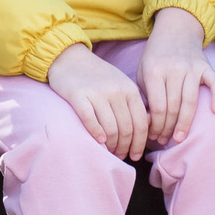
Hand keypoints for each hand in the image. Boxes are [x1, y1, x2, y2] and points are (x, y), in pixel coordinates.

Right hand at [48, 43, 150, 160]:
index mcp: (130, 90)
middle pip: (126, 129)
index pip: (141, 123)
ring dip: (111, 145)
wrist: (70, 58)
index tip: (135, 155)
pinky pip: (90, 120)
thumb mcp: (120, 84)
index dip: (140, 143)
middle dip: (125, 147)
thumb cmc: (97, 76)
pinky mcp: (78, 95)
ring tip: (109, 152)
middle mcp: (116, 91)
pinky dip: (96, 134)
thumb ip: (132, 104)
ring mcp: (97, 93)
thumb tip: (145, 130)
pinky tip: (98, 141)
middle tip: (120, 156)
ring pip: (110, 128)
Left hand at [136, 8, 214, 145]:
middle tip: (165, 141)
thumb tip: (147, 123)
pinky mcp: (206, 66)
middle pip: (174, 107)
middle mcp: (174, 69)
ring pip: (191, 101)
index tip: (154, 137)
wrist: (175, 30)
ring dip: (186, 123)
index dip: (156, 125)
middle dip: (169, 128)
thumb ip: (145, 94)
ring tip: (180, 138)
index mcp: (154, 71)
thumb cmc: (156, 56)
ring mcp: (192, 68)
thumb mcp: (143, 71)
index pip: (157, 106)